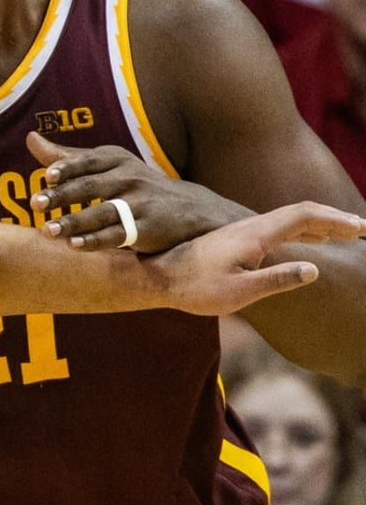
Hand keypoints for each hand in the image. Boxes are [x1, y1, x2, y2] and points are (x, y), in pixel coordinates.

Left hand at [27, 131, 240, 252]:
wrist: (190, 210)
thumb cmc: (135, 186)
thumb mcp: (108, 166)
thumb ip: (68, 157)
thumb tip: (29, 139)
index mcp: (116, 160)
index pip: (88, 161)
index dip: (68, 168)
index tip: (47, 176)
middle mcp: (128, 178)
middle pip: (90, 186)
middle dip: (62, 195)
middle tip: (35, 204)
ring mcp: (139, 204)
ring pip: (101, 213)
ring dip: (73, 222)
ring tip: (48, 231)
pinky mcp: (147, 229)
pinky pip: (117, 235)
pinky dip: (95, 241)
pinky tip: (74, 246)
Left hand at [149, 202, 365, 315]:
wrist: (159, 278)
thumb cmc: (196, 288)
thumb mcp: (239, 292)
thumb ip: (277, 280)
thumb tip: (314, 269)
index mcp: (255, 235)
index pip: (303, 216)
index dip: (334, 219)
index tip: (360, 228)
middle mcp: (251, 227)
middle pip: (300, 212)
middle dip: (333, 218)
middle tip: (362, 229)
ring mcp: (244, 231)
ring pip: (290, 218)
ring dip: (321, 223)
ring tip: (348, 233)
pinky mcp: (238, 239)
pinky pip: (280, 227)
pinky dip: (304, 230)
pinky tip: (316, 241)